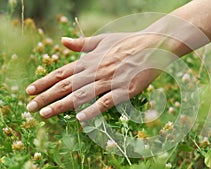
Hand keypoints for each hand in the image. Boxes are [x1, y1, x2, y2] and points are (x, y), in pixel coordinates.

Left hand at [26, 32, 174, 121]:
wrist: (153, 45)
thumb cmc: (128, 42)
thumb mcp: (103, 39)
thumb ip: (82, 43)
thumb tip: (62, 41)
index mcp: (90, 59)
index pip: (62, 73)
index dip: (44, 82)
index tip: (29, 91)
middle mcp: (96, 71)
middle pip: (66, 86)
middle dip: (46, 97)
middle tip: (30, 108)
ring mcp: (110, 81)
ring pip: (81, 95)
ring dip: (61, 106)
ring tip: (45, 115)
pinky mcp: (124, 90)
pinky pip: (106, 102)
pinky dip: (93, 110)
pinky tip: (80, 119)